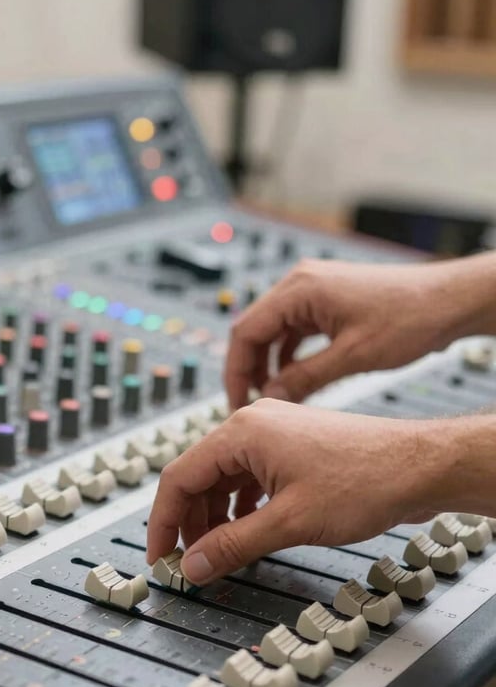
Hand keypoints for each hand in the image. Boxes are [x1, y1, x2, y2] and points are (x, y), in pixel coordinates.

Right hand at [146, 399, 443, 584]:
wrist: (420, 466)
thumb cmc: (365, 480)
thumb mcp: (289, 522)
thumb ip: (233, 545)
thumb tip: (194, 565)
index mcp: (242, 432)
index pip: (178, 477)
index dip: (162, 521)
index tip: (159, 555)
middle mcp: (251, 425)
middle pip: (198, 477)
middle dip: (190, 522)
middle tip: (191, 562)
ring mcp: (272, 434)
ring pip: (223, 479)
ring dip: (215, 517)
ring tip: (217, 553)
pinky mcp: (290, 447)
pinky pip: (248, 478)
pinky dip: (240, 507)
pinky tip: (245, 531)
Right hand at [224, 256, 490, 408]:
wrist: (450, 300)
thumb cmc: (412, 316)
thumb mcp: (352, 357)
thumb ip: (305, 378)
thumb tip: (270, 397)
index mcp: (300, 289)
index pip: (245, 332)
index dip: (236, 371)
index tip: (238, 401)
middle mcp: (301, 283)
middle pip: (254, 330)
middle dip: (248, 368)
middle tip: (250, 402)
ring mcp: (313, 290)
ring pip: (272, 331)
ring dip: (268, 363)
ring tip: (272, 396)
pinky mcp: (326, 301)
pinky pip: (293, 330)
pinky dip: (287, 355)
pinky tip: (293, 379)